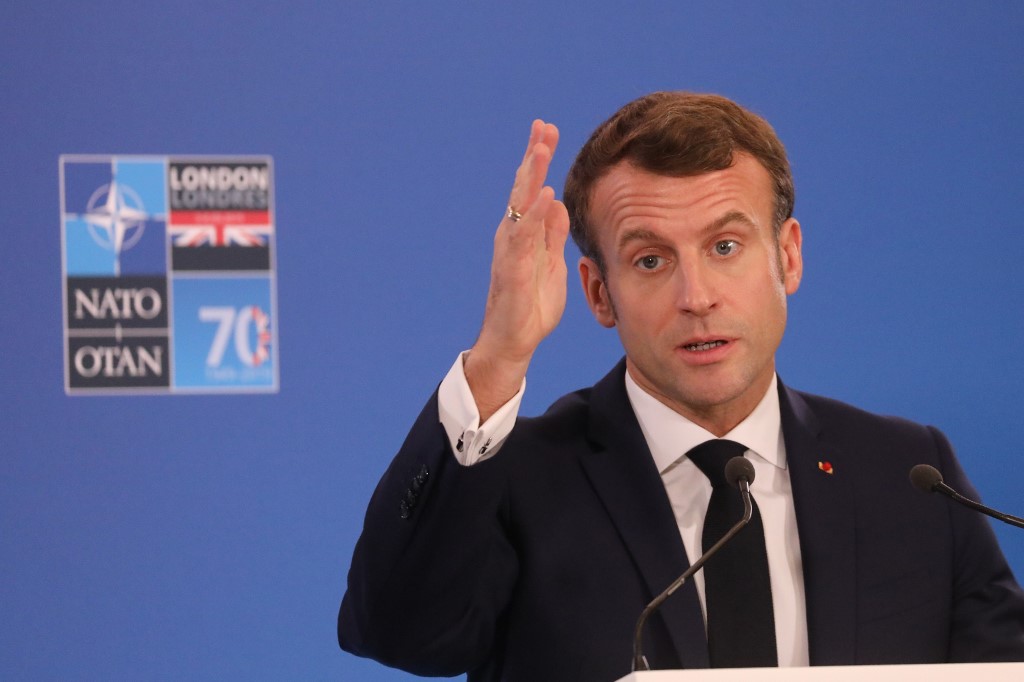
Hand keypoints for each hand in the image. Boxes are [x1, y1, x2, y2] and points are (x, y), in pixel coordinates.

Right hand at [465, 120, 569, 420]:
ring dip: (531, 177)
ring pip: (520, 208)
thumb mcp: (550, 263)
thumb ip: (552, 234)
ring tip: (542, 149)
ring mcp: (511, 254)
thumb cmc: (530, 305)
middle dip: (533, 157)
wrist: (513, 342)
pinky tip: (545, 196)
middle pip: (522, 189)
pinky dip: (535, 217)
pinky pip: (525, 240)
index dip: (537, 159)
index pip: (530, 188)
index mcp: (523, 233)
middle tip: (543, 126)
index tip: (547, 129)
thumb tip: (558, 202)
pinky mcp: (514, 274)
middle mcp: (512, 237)